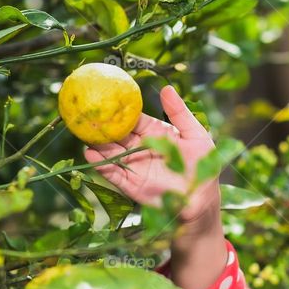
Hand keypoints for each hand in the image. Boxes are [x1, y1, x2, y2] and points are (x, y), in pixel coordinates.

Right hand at [83, 85, 218, 227]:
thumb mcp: (195, 135)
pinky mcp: (131, 184)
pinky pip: (113, 173)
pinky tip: (91, 155)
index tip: (104, 98)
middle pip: (117, 133)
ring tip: (84, 133)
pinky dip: (101, 165)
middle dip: (102, 125)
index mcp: (154, 132)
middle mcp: (140, 147)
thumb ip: (179, 113)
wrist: (202, 200)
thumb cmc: (204, 166)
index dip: (119, 109)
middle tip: (87, 114)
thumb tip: (166, 88)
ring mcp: (134, 165)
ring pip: (111, 152)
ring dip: (97, 143)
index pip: (132, 118)